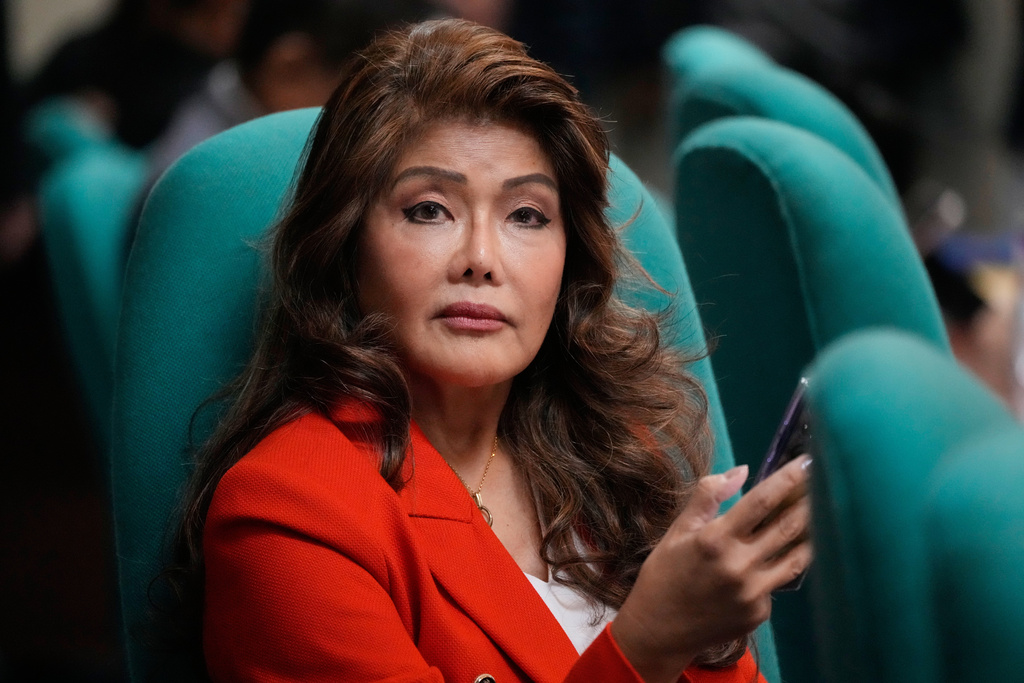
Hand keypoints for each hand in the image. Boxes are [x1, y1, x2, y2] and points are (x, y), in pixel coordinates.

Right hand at [611, 456, 811, 682]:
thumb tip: (742, 471)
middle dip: (811, 502)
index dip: (789, 479)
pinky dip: (780, 567)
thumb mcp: (678, 530)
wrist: (659, 629)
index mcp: (715, 539)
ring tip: (820, 515)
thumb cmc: (665, 574)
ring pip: (796, 557)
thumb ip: (707, 496)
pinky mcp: (759, 613)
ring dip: (810, 534)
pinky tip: (778, 558)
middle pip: (788, 527)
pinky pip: (777, 584)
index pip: (762, 501)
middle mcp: (739, 565)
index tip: (808, 461)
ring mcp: (753, 593)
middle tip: (826, 484)